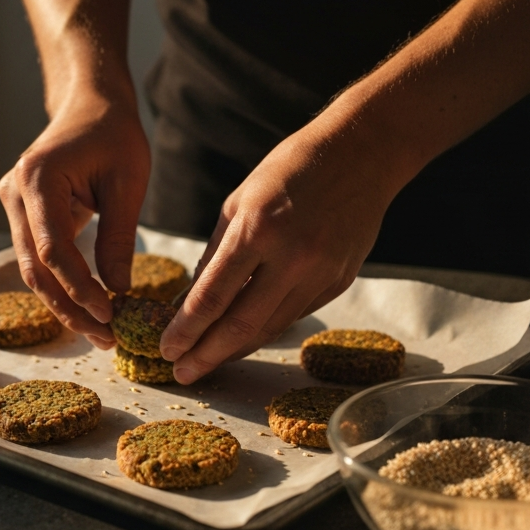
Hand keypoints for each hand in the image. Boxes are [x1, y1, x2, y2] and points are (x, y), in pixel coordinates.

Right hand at [0, 94, 149, 348]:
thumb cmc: (114, 134)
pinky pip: (38, 258)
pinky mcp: (22, 214)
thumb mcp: (128, 183)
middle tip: (105, 338)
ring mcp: (13, 204)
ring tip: (100, 332)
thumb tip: (119, 290)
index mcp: (38, 178)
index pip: (52, 248)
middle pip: (34, 267)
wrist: (91, 104)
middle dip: (69, 307)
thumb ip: (120, 236)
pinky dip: (62, 284)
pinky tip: (88, 308)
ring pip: (32, 269)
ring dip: (64, 303)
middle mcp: (14, 193)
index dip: (79, 287)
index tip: (110, 314)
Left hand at [159, 117, 395, 383]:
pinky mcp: (339, 282)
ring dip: (235, 350)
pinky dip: (265, 329)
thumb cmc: (291, 169)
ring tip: (208, 362)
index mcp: (257, 230)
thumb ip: (216, 254)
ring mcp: (320, 273)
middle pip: (241, 325)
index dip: (186, 330)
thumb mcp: (240, 201)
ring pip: (270, 328)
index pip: (212, 296)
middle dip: (206, 356)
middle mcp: (291, 258)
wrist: (363, 155)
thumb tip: (192, 302)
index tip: (166, 349)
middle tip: (182, 374)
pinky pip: (294, 315)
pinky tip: (244, 338)